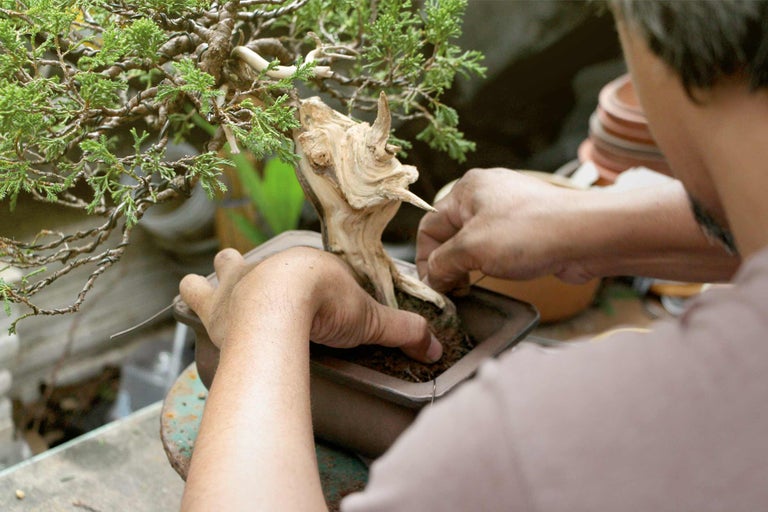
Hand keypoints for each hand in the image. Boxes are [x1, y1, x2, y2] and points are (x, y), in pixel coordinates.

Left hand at [180, 246, 442, 362]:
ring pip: (219, 267)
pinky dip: (192, 297)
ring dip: (215, 277)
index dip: (312, 281)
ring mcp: (237, 283)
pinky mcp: (214, 306)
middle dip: (250, 266)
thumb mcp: (369, 319)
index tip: (317, 294)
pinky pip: (193, 293)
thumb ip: (402, 330)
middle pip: (258, 260)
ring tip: (212, 287)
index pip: (309, 271)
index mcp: (304, 267)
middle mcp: (267, 267)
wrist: (283, 306)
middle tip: (255, 280)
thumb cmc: (326, 305)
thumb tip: (436, 346)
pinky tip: (190, 300)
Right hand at [416, 168, 593, 292]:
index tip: (432, 287)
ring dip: (469, 266)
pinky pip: (499, 246)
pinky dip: (491, 263)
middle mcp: (487, 194)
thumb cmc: (526, 234)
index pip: (430, 226)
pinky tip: (496, 278)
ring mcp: (510, 209)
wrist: (586, 235)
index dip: (425, 259)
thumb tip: (432, 279)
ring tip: (471, 288)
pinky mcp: (530, 226)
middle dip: (447, 264)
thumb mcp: (472, 249)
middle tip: (451, 292)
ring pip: (475, 242)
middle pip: (452, 233)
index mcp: (467, 189)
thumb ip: (443, 264)